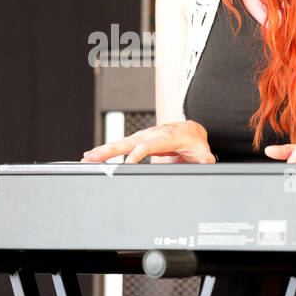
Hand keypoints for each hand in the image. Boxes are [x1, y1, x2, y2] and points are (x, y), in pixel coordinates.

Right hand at [81, 120, 214, 163]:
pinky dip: (104, 150)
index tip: (126, 164)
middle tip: (93, 157)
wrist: (189, 131)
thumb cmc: (193, 141)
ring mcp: (141, 137)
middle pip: (127, 142)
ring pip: (119, 143)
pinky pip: (118, 146)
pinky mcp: (136, 141)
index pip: (147, 145)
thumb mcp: (202, 151)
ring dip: (101, 151)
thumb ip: (205, 158)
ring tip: (86, 158)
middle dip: (109, 150)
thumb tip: (209, 162)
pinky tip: (91, 156)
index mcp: (164, 137)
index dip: (137, 154)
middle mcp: (150, 135)